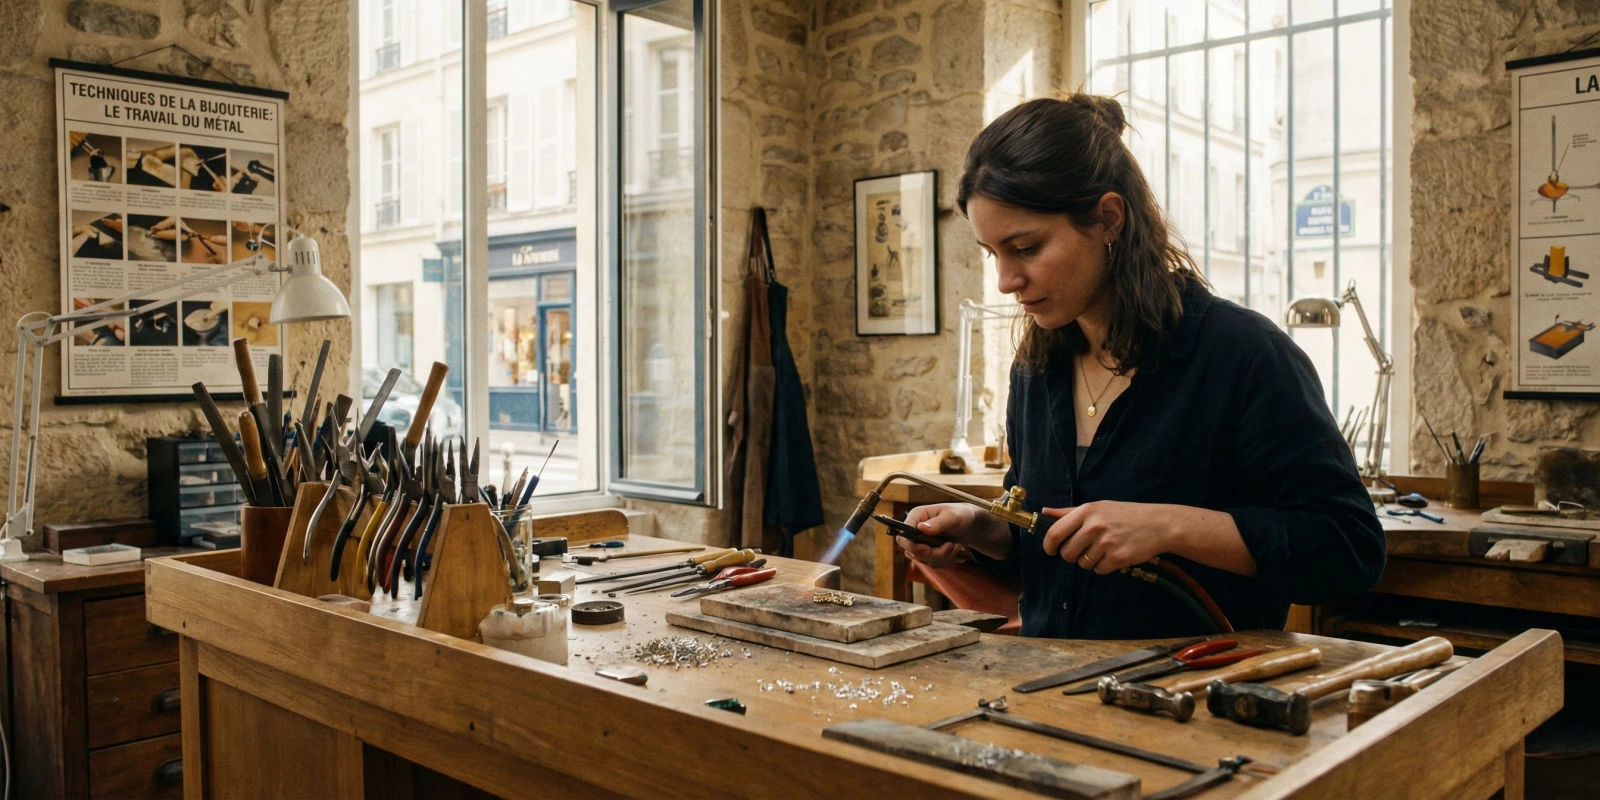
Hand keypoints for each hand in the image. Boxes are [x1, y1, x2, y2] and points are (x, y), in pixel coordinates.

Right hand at [896, 503, 979, 567]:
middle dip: (934, 554)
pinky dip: (946, 561)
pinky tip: (955, 550)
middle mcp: (915, 531)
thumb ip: (938, 523)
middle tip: (951, 545)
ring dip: (943, 557)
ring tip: (956, 546)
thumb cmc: (961, 514)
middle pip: (913, 552)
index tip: (930, 548)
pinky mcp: (928, 552)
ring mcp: (921, 543)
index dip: (914, 547)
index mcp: (916, 517)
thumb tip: (921, 528)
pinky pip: (933, 564)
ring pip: (924, 560)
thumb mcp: (952, 516)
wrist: (970, 524)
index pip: (903, 537)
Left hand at [1041, 501, 1173, 574]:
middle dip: (1072, 555)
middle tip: (1085, 549)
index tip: (1051, 550)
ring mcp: (1106, 543)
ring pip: (1083, 564)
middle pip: (1067, 553)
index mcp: (1086, 511)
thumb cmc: (1125, 515)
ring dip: (1090, 561)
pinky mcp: (1117, 558)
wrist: (1158, 524)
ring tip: (1104, 549)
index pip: (1055, 533)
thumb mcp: (1098, 507)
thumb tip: (1044, 511)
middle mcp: (1094, 526)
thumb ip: (1069, 512)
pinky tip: (1114, 555)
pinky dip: (1104, 566)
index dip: (1049, 545)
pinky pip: (1099, 570)